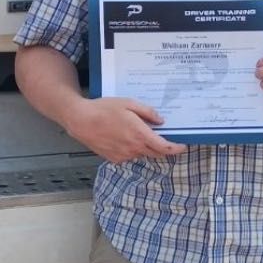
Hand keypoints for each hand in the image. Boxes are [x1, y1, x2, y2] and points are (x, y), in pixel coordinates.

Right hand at [63, 97, 187, 162]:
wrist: (80, 120)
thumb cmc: (104, 109)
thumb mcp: (129, 103)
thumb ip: (148, 112)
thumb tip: (161, 120)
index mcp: (139, 135)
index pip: (164, 148)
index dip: (176, 148)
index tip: (182, 146)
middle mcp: (133, 148)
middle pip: (156, 153)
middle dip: (162, 147)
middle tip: (162, 137)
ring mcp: (124, 155)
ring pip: (142, 154)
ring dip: (145, 147)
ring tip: (135, 132)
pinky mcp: (114, 159)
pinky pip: (129, 156)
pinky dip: (132, 149)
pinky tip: (123, 137)